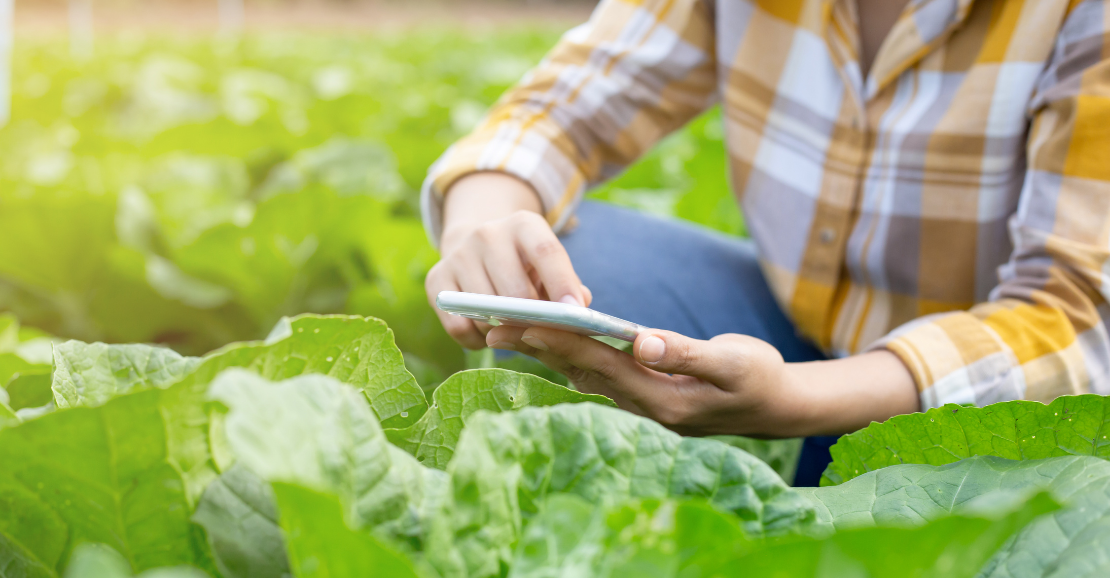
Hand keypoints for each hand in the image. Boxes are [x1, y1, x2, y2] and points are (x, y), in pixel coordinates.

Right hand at [426, 172, 590, 348]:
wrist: (475, 245)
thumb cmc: (524, 264)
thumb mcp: (549, 265)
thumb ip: (568, 285)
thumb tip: (579, 307)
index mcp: (524, 224)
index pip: (546, 252)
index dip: (561, 283)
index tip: (574, 311)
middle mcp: (487, 234)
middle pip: (514, 290)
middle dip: (531, 319)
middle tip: (541, 333)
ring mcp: (458, 255)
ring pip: (485, 311)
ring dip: (503, 331)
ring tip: (514, 331)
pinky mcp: (435, 279)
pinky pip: (458, 325)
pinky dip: (476, 339)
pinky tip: (487, 333)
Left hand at [485, 325, 919, 437]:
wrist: (779, 407)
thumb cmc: (759, 379)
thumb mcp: (732, 362)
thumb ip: (687, 353)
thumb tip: (641, 340)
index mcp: (661, 396)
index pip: (597, 364)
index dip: (558, 341)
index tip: (521, 322)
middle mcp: (644, 403)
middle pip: (580, 370)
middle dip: (537, 345)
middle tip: (493, 323)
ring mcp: (645, 401)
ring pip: (585, 375)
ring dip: (548, 352)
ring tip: (509, 329)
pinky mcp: (648, 393)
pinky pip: (600, 375)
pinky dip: (573, 357)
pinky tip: (552, 342)